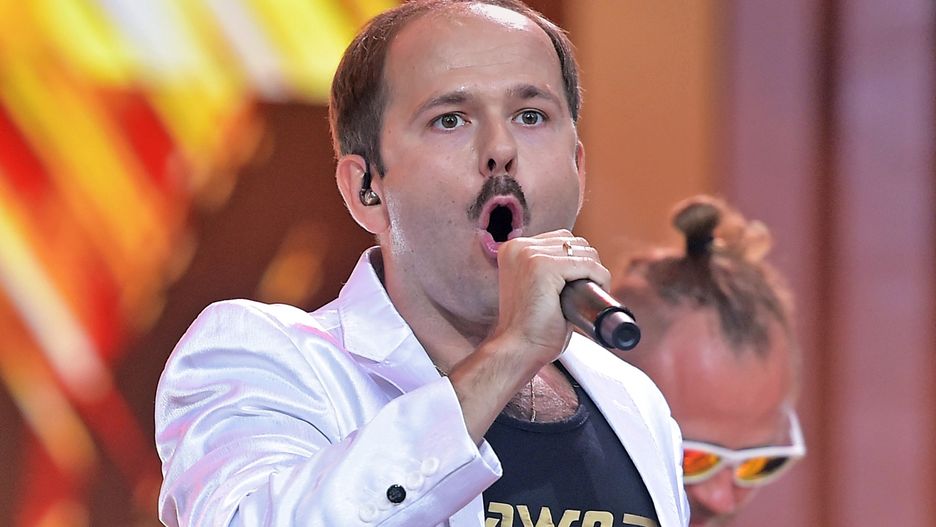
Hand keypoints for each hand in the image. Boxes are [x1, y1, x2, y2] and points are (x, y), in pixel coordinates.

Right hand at [490, 229, 610, 363]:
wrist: (518, 350)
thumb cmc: (530, 328)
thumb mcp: (536, 289)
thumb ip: (551, 271)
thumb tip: (584, 260)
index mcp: (513, 249)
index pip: (560, 239)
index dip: (577, 261)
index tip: (581, 284)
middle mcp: (518, 247)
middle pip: (573, 241)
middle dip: (587, 264)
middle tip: (587, 291)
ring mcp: (529, 254)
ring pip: (583, 250)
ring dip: (594, 271)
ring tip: (590, 294)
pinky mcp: (543, 267)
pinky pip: (587, 264)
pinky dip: (599, 277)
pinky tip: (597, 292)